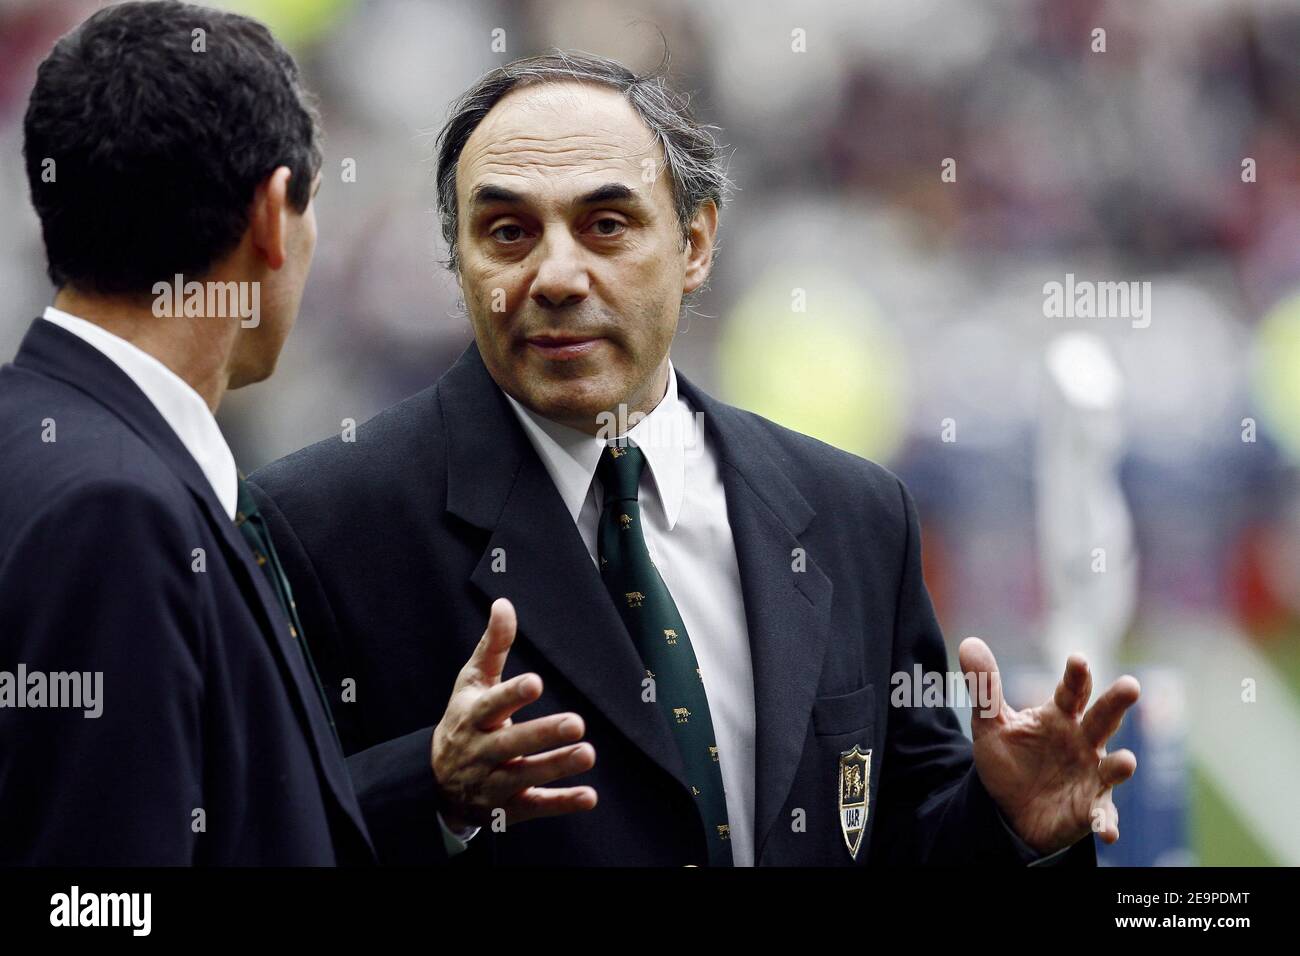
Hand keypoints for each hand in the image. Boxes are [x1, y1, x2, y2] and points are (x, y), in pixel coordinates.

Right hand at [431, 597, 597, 830]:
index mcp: (473, 716)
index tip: (535, 682)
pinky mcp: (508, 808)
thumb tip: (504, 603)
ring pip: (525, 776)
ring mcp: (493, 782)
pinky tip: (590, 796)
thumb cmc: (464, 719)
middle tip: (577, 722)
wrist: (436, 782)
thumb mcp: (472, 682)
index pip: (492, 705)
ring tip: (588, 753)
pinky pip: (535, 806)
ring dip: (556, 766)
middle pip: (511, 743)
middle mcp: (481, 751)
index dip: (512, 695)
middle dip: (542, 734)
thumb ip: (492, 646)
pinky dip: (562, 804)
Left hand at [959, 637, 1139, 855]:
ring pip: (1111, 768)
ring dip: (1120, 765)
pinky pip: (1101, 815)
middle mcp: (1083, 741)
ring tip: (1126, 762)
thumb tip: (969, 642)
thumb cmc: (1009, 759)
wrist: (1010, 809)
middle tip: (1130, 685)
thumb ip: (984, 687)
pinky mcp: (1090, 809)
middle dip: (1116, 703)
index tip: (1077, 660)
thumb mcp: (990, 724)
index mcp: (1060, 715)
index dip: (1076, 675)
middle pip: (1103, 718)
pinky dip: (1105, 821)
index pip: (1071, 690)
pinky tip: (1106, 830)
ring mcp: (1091, 775)